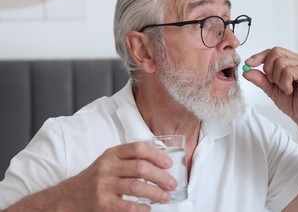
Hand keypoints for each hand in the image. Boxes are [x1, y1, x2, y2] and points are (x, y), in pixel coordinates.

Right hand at [61, 142, 176, 210]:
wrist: (70, 197)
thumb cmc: (95, 178)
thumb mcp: (109, 161)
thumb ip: (128, 159)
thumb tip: (159, 162)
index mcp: (112, 154)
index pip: (138, 148)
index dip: (157, 155)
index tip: (168, 164)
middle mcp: (107, 166)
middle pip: (141, 167)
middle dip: (161, 176)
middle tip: (171, 183)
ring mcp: (104, 185)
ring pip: (137, 187)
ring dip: (156, 193)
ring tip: (165, 197)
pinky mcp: (103, 202)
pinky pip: (127, 205)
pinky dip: (142, 208)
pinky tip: (148, 208)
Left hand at [243, 47, 297, 139]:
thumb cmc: (292, 101)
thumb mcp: (270, 89)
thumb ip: (259, 79)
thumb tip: (246, 70)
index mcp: (291, 61)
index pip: (272, 51)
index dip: (259, 56)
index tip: (248, 63)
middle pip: (275, 52)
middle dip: (268, 69)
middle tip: (272, 82)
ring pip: (281, 63)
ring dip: (278, 79)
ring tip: (285, 88)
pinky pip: (289, 72)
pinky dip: (285, 83)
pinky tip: (290, 90)